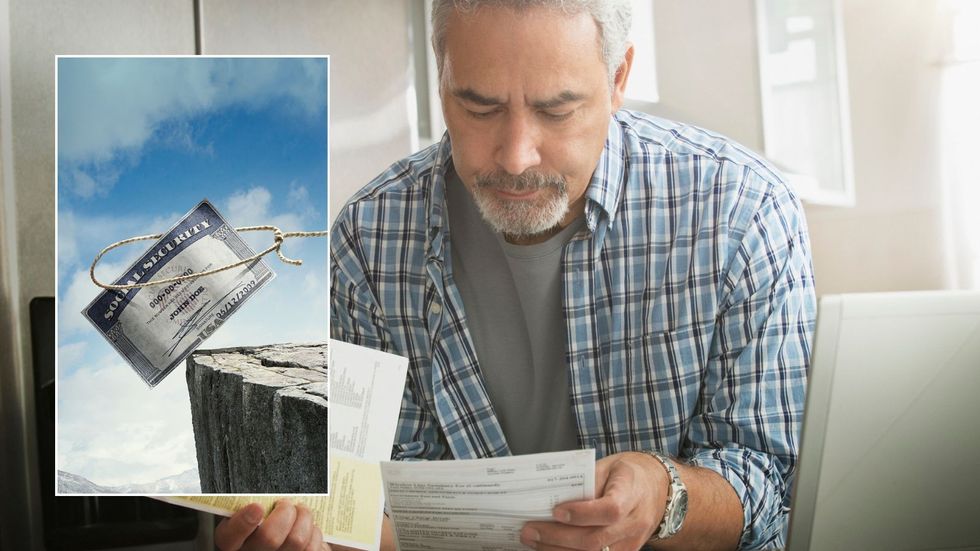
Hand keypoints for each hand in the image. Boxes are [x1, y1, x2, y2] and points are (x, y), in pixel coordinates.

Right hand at [214, 499, 328, 550]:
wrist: (282, 545)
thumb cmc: (266, 523)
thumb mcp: (250, 515)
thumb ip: (252, 506)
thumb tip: (266, 494)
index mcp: (232, 542)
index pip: (229, 536)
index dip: (243, 522)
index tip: (256, 507)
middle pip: (269, 537)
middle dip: (284, 512)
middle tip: (286, 504)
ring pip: (296, 540)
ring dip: (304, 518)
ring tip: (301, 512)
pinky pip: (312, 548)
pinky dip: (314, 533)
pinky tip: (308, 529)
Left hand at [520, 452, 668, 550]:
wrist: (657, 490)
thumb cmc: (627, 475)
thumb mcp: (609, 466)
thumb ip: (586, 481)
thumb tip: (554, 496)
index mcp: (631, 493)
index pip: (610, 510)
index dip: (582, 514)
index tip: (556, 511)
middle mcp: (633, 524)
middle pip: (595, 540)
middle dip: (557, 538)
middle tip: (529, 530)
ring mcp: (630, 544)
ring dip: (557, 550)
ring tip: (533, 541)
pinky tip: (550, 548)